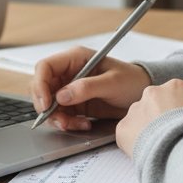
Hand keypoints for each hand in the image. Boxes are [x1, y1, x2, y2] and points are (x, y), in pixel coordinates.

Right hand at [30, 46, 151, 131]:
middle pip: (42, 88)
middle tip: (60, 120)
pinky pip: (61, 115)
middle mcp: (69, 72)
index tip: (47, 104)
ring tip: (74, 125)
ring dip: (57, 118)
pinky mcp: (74, 104)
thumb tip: (62, 96)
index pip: (45, 67)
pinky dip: (67, 123)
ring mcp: (70, 89)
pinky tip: (83, 124)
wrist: (142, 95)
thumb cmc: (131, 80)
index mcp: (75, 58)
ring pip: (49, 105)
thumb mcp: (112, 82)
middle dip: (46, 106)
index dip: (40, 85)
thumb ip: (87, 87)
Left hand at [116, 79, 182, 156]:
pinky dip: (133, 144)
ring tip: (158, 148)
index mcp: (176, 86)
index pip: (171, 98)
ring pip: (137, 119)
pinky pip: (126, 135)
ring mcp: (136, 108)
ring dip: (144, 131)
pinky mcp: (123, 127)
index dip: (175, 116)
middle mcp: (152, 92)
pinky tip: (147, 152)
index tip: (180, 128)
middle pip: (152, 105)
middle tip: (167, 138)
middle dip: (156, 120)